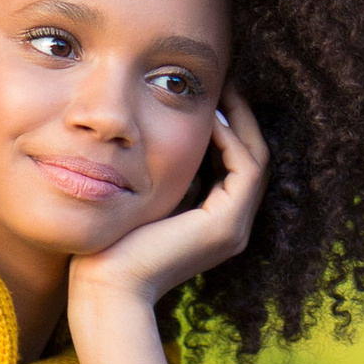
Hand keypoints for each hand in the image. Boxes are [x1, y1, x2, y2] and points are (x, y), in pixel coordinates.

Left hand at [68, 89, 269, 341]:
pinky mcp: (227, 226)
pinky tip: (209, 118)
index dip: (228, 124)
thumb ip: (163, 170)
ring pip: (255, 160)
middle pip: (253, 157)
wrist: (107, 285)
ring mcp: (234, 229)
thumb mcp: (144, 195)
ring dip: (240, 121)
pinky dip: (231, 140)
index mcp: (214, 222)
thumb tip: (161, 130)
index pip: (235, 163)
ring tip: (222, 88)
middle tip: (225, 78)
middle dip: (240, 116)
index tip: (210, 92)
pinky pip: (246, 169)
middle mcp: (232, 226)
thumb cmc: (112, 245)